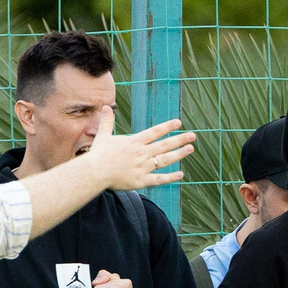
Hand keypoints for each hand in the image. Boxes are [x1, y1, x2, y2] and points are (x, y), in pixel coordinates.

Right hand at [78, 115, 192, 191]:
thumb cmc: (98, 154)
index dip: (167, 127)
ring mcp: (143, 167)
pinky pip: (159, 179)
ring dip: (179, 154)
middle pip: (164, 145)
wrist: (94, 173)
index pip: (154, 132)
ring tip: (190, 149)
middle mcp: (141, 153)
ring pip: (165, 160)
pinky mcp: (141, 180)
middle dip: (179, 139)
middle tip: (193, 136)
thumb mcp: (103, 135)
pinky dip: (170, 177)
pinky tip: (181, 174)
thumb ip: (107, 122)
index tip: (179, 123)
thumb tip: (106, 107)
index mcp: (134, 142)